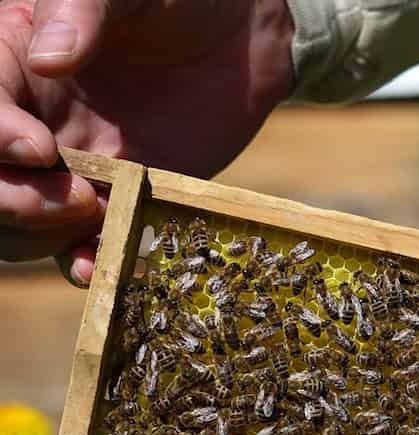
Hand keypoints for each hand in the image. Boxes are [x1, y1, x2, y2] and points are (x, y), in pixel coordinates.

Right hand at [0, 0, 294, 283]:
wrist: (236, 36)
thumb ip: (82, 10)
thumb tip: (48, 57)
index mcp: (7, 60)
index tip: (40, 150)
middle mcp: (24, 119)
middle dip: (12, 201)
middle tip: (75, 198)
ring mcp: (67, 166)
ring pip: (18, 223)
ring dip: (42, 234)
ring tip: (95, 215)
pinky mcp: (114, 200)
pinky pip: (82, 244)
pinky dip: (83, 261)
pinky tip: (95, 265)